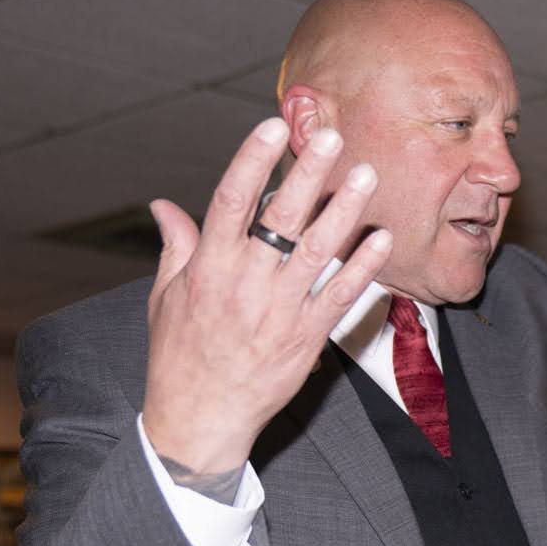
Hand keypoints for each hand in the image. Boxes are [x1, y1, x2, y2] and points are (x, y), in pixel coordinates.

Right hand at [142, 117, 392, 477]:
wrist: (201, 417)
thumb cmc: (180, 355)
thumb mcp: (165, 298)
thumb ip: (176, 247)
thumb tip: (163, 205)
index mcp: (207, 268)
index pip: (230, 202)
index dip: (252, 161)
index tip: (272, 128)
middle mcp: (244, 283)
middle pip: (280, 219)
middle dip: (308, 176)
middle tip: (333, 138)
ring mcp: (278, 311)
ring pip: (317, 251)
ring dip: (344, 212)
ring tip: (367, 175)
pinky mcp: (307, 337)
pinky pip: (340, 296)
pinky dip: (363, 267)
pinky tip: (382, 238)